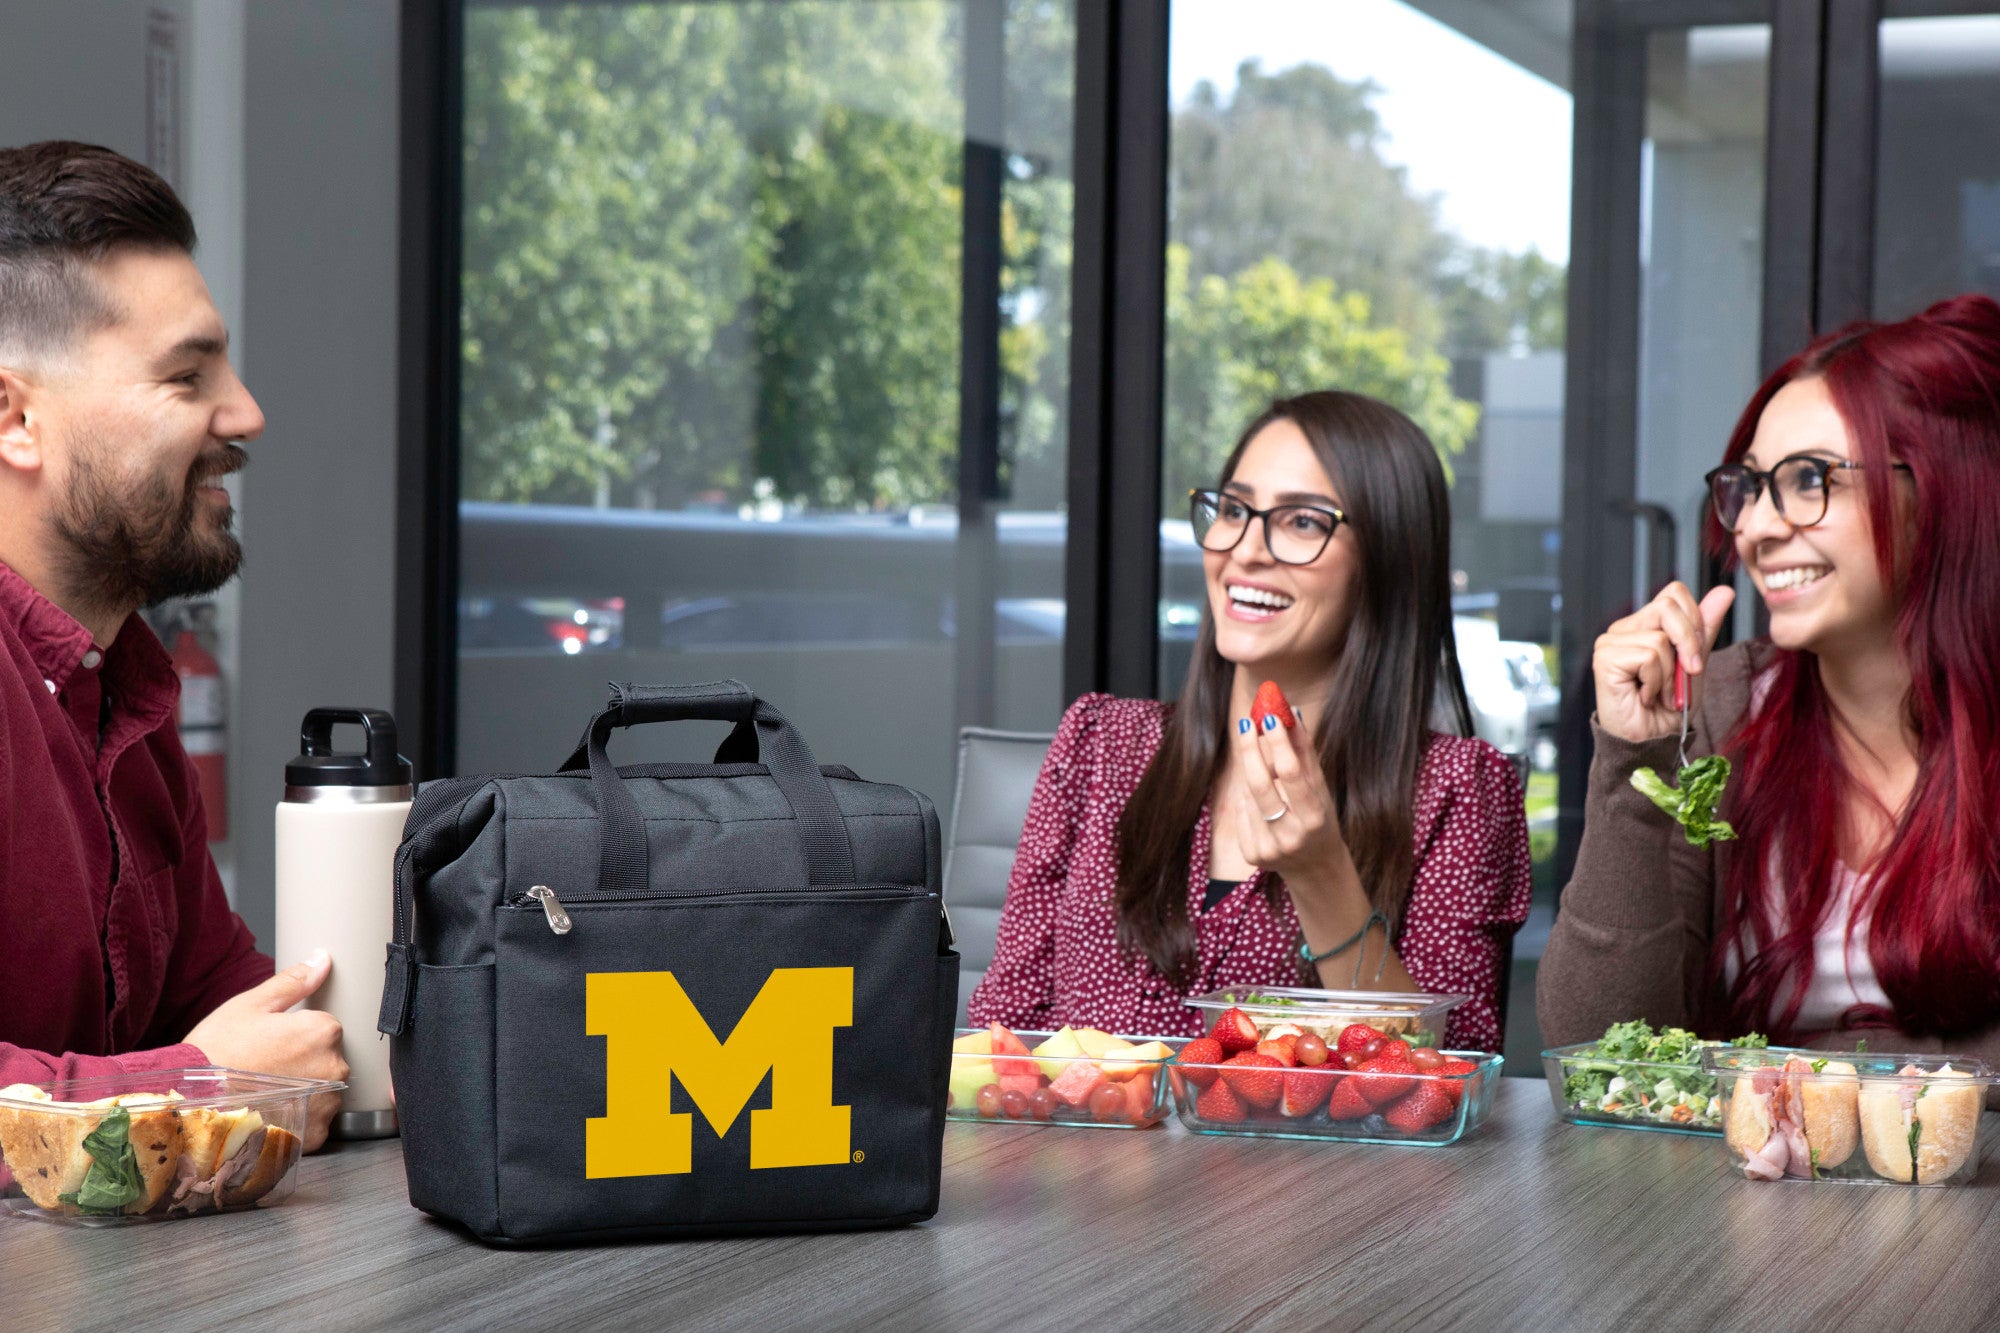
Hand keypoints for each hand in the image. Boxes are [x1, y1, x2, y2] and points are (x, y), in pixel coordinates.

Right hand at [185, 951, 347, 1151]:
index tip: (273, 1042)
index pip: (326, 1026)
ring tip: (265, 1091)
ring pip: (324, 1089)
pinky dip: (297, 1117)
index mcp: (322, 1031)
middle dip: (304, 1060)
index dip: (297, 1033)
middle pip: (328, 1057)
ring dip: (304, 1090)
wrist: (188, 1105)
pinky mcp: (315, 1134)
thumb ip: (294, 982)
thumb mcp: (251, 1006)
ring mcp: (326, 1103)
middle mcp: (334, 1068)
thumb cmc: (216, 1052)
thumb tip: (323, 959)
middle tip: (265, 1067)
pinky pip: (315, 1120)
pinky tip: (270, 1111)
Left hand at [1233, 705, 1350, 892]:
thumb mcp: (1320, 789)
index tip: (1268, 717)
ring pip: (1248, 795)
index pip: (1290, 774)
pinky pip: (1242, 812)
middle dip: (1251, 750)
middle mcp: (1290, 836)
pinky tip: (1263, 803)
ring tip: (1264, 767)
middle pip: (1260, 784)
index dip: (1278, 744)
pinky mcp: (1251, 855)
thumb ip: (1304, 753)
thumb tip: (1291, 713)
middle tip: (1246, 723)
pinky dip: (1249, 799)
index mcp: (1313, 819)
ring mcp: (1268, 848)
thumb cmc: (1320, 819)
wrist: (1315, 867)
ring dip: (1253, 774)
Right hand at [1592, 582, 1735, 743]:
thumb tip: (1723, 591)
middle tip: (1688, 673)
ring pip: (1660, 637)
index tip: (1696, 655)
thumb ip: (1703, 628)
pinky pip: (1648, 656)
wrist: (1653, 741)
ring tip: (1659, 692)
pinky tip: (1644, 696)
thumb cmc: (1669, 707)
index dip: (1693, 620)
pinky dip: (1656, 681)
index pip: (1673, 594)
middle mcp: (1623, 629)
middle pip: (1668, 606)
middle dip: (1689, 643)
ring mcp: (1610, 642)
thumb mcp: (1694, 663)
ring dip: (1671, 673)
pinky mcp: (1605, 658)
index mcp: (1643, 625)